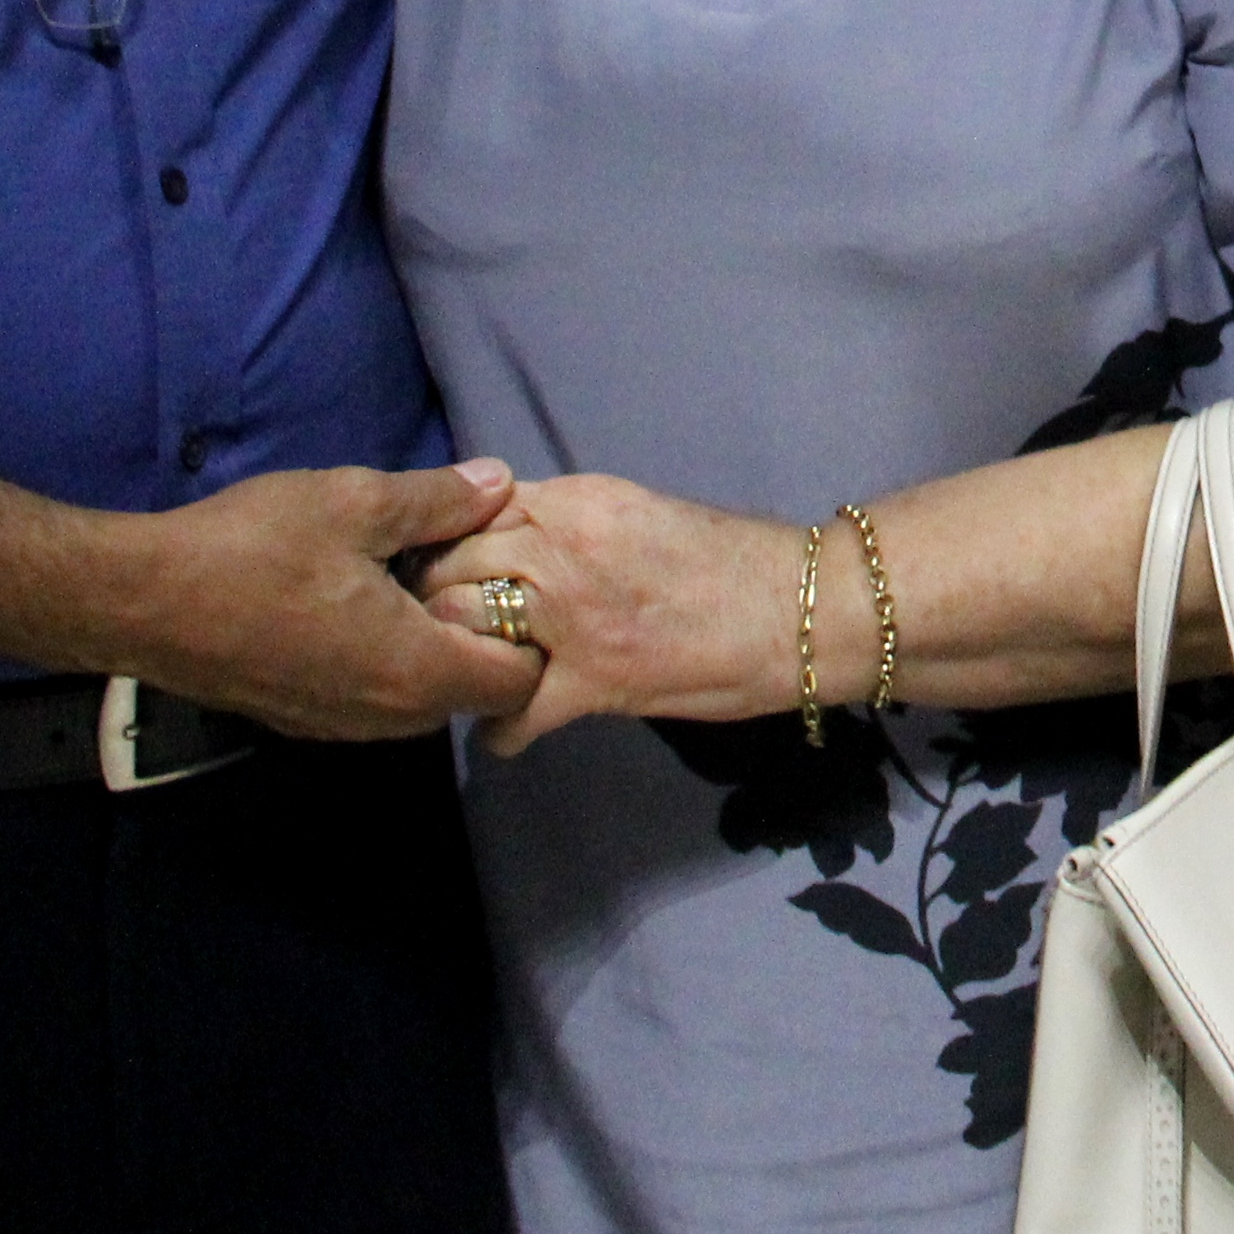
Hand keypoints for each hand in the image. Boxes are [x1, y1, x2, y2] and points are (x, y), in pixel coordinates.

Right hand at [101, 458, 539, 741]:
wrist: (141, 600)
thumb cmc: (254, 548)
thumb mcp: (355, 503)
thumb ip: (439, 501)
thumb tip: (501, 484)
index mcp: (416, 671)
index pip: (518, 683)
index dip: (531, 632)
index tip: (515, 580)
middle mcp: (386, 716)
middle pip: (474, 694)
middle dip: (486, 639)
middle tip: (468, 571)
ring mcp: (340, 725)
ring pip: (423, 700)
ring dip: (435, 650)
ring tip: (415, 581)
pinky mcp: (303, 720)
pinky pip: (376, 700)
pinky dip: (390, 662)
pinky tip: (363, 604)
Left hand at [421, 471, 787, 757]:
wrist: (798, 607)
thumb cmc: (730, 559)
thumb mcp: (636, 512)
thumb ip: (569, 523)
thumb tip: (514, 543)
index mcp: (573, 501)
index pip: (469, 511)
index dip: (449, 544)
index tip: (449, 570)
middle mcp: (558, 547)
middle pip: (448, 566)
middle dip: (435, 599)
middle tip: (442, 630)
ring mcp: (570, 615)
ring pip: (460, 628)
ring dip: (455, 657)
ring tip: (469, 676)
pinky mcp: (589, 680)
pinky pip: (509, 714)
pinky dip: (500, 731)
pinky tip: (507, 732)